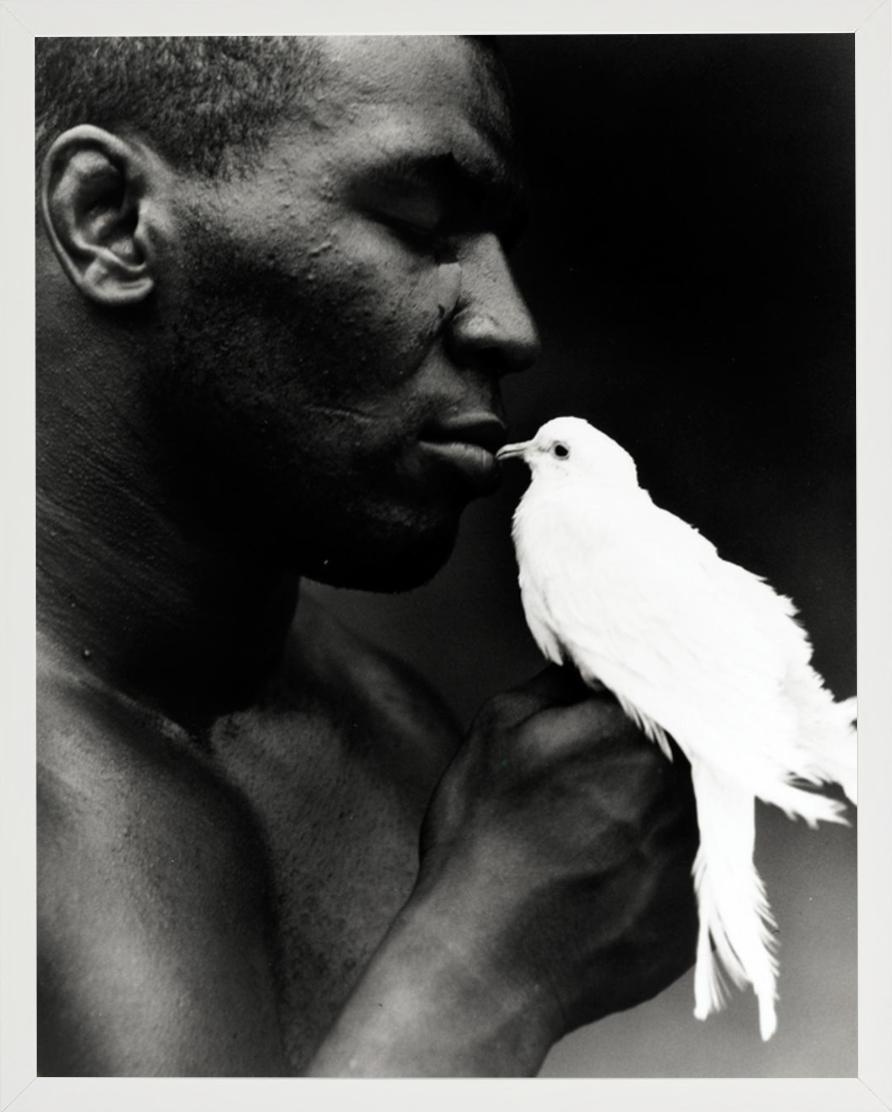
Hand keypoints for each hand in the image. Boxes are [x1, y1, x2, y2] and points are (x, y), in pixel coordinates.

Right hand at [416, 664, 699, 1040]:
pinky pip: (681, 868)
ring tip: (592, 827)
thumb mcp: (499, 729)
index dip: (636, 694)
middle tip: (592, 771)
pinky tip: (599, 875)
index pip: (663, 686)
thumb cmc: (482, 839)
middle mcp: (684, 793)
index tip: (611, 706)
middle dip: (645, 749)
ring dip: (652, 805)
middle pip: (683, 747)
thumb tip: (592, 668)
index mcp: (638, 736)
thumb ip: (559, 684)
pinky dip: (648, 863)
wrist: (483, 965)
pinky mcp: (691, 917)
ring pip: (688, 807)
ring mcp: (694, 860)